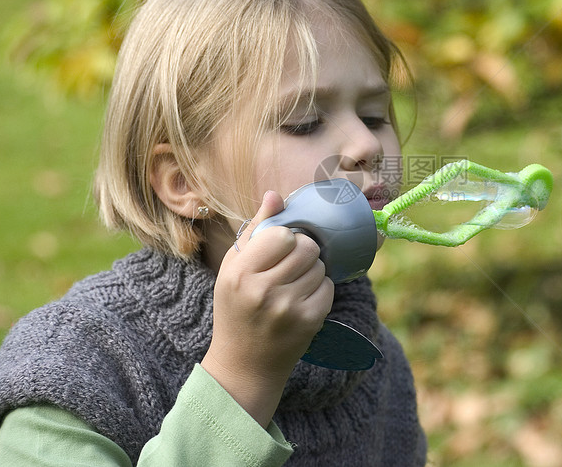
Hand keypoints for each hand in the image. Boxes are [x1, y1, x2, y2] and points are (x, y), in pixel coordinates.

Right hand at [201, 190, 333, 426]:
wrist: (244, 365)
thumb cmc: (236, 309)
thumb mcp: (233, 269)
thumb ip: (256, 230)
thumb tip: (275, 195)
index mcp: (240, 273)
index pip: (282, 235)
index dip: (286, 239)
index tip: (279, 250)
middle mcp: (263, 290)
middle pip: (307, 248)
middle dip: (304, 252)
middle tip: (291, 266)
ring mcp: (287, 308)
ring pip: (320, 267)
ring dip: (313, 271)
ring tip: (294, 284)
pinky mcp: (308, 322)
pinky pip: (328, 288)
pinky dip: (320, 290)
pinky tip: (302, 300)